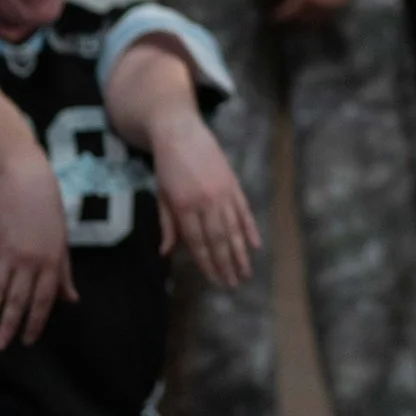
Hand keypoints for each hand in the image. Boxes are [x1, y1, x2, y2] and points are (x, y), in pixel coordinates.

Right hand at [0, 156, 75, 349]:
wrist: (28, 185)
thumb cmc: (50, 215)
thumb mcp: (63, 244)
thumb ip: (64, 274)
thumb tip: (71, 300)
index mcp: (51, 262)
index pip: (42, 300)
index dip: (34, 322)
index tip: (26, 341)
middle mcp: (29, 261)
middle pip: (16, 299)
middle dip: (7, 325)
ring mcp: (7, 253)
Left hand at [150, 112, 261, 288]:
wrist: (179, 131)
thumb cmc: (166, 166)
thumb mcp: (161, 196)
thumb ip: (167, 225)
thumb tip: (166, 254)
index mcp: (184, 207)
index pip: (199, 243)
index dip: (208, 265)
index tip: (216, 281)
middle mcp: (206, 202)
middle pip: (219, 240)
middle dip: (227, 265)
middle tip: (234, 284)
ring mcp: (223, 192)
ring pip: (234, 228)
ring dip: (240, 253)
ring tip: (246, 271)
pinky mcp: (233, 183)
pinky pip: (244, 210)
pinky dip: (250, 228)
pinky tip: (255, 244)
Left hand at [255, 0, 361, 24]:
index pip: (288, 13)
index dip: (277, 16)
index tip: (268, 16)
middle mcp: (321, 6)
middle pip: (300, 20)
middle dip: (290, 19)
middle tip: (281, 15)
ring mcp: (332, 8)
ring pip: (313, 22)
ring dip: (303, 20)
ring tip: (295, 14)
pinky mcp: (340, 7)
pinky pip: (325, 18)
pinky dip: (316, 17)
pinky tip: (310, 11)